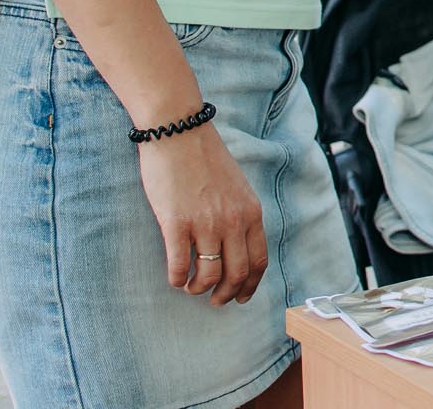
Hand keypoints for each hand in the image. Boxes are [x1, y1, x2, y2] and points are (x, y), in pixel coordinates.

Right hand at [137, 123, 269, 306]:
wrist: (180, 132)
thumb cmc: (205, 158)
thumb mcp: (236, 187)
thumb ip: (240, 214)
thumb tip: (237, 245)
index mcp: (251, 211)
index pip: (258, 261)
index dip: (250, 285)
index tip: (240, 297)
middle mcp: (233, 221)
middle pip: (236, 274)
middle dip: (226, 294)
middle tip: (215, 300)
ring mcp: (205, 223)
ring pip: (208, 276)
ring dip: (199, 288)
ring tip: (191, 286)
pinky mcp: (176, 223)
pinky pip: (179, 266)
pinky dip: (177, 278)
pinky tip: (174, 276)